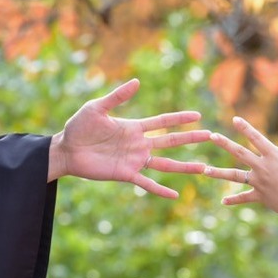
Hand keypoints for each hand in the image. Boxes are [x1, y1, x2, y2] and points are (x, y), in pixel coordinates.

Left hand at [48, 78, 208, 198]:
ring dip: (183, 167)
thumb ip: (117, 97)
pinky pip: (146, 183)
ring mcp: (134, 160)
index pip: (162, 122)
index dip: (179, 119)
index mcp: (134, 127)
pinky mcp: (125, 174)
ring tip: (203, 168)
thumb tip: (137, 82)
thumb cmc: (79, 127)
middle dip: (190, 139)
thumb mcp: (97, 108)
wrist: (66, 150)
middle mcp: (138, 144)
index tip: (198, 116)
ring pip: (165, 164)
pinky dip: (160, 190)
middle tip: (210, 136)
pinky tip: (175, 195)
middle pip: (170, 141)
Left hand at [205, 116, 277, 257]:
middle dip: (224, 143)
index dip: (245, 127)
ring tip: (204, 170)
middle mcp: (262, 166)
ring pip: (234, 176)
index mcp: (273, 155)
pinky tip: (223, 201)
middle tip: (211, 136)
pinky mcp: (259, 196)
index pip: (256, 137)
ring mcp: (258, 182)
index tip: (234, 119)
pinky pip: (244, 198)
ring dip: (218, 172)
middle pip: (239, 152)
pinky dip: (234, 200)